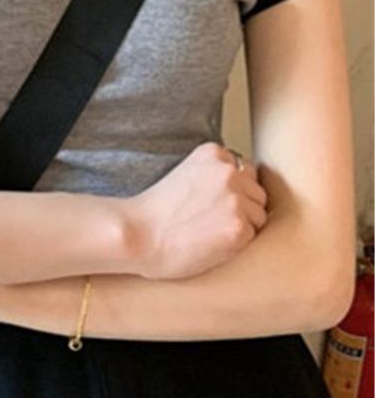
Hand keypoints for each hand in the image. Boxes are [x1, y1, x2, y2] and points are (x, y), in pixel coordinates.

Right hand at [128, 141, 269, 279]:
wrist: (138, 235)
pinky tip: (211, 244)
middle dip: (242, 208)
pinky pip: (252, 237)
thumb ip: (215, 173)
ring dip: (242, 226)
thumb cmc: (156, 212)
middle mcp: (228, 171)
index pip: (245, 171)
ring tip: (210, 232)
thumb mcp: (186, 173)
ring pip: (259, 216)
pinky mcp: (238, 228)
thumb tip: (248, 187)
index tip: (210, 203)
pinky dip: (236, 245)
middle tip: (211, 221)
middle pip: (257, 192)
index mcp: (213, 153)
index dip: (232, 191)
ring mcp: (235, 199)